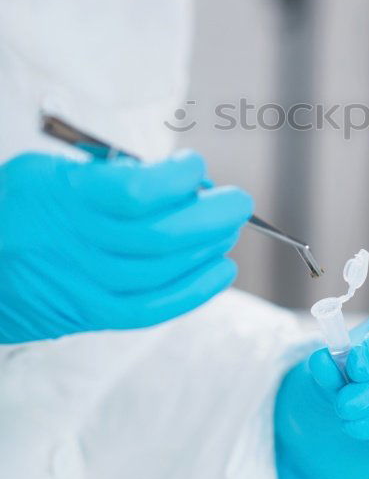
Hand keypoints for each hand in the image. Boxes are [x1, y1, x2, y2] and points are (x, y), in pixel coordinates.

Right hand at [0, 152, 252, 342]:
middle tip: (237, 201)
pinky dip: (194, 291)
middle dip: (212, 215)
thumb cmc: (15, 207)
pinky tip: (220, 270)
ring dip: (209, 248)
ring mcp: (87, 283)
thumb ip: (105, 170)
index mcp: (67, 197)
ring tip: (229, 229)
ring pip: (164, 271)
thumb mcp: (47, 169)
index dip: (178, 178)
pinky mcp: (93, 313)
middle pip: (162, 235)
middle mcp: (79, 243)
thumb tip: (168, 176)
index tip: (193, 166)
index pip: (137, 191)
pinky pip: (152, 308)